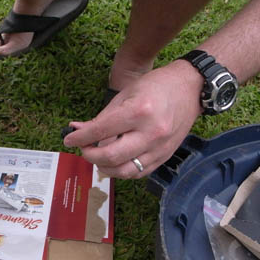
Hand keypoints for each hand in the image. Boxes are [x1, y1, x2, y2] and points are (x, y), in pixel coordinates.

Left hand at [63, 60, 203, 177]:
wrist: (191, 89)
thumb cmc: (156, 86)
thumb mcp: (125, 94)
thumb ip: (101, 117)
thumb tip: (76, 130)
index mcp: (138, 112)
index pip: (100, 131)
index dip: (79, 138)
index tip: (68, 140)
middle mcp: (150, 133)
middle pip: (110, 157)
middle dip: (89, 155)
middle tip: (83, 149)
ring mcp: (160, 148)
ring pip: (123, 171)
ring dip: (103, 167)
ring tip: (97, 157)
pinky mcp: (165, 157)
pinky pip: (137, 173)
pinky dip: (121, 171)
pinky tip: (114, 162)